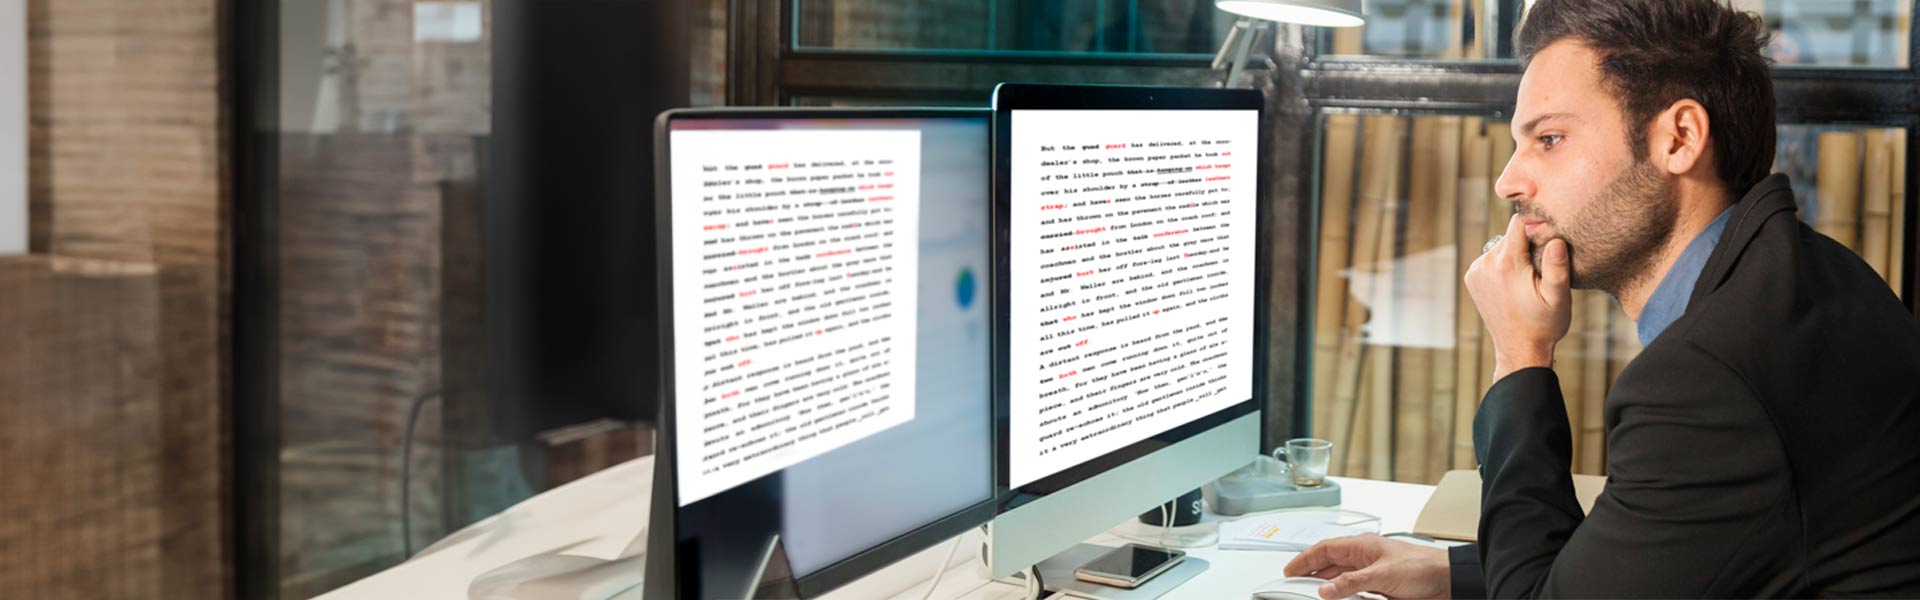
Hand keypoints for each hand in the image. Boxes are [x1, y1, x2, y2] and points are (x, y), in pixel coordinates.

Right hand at [1283, 534, 1449, 599]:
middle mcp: (1364, 558)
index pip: (1324, 549)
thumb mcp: (1382, 575)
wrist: (1447, 581)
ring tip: (1313, 593)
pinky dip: (1343, 596)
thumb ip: (1351, 582)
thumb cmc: (1422, 567)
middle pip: (1330, 564)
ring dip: (1328, 586)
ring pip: (1341, 579)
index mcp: (1362, 546)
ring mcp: (1371, 574)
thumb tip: (1326, 589)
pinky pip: (1354, 591)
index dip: (1305, 559)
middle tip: (1295, 583)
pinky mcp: (1380, 588)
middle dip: (1312, 573)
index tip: (1290, 570)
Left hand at [1464, 214, 1571, 381]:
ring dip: (1515, 255)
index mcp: (1506, 264)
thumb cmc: (1543, 325)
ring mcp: (1475, 271)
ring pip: (1500, 246)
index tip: (1549, 236)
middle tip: (1541, 266)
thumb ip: (1557, 267)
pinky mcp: (1471, 278)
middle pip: (1511, 235)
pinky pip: (1491, 259)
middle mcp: (1485, 264)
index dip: (1537, 226)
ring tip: (1528, 278)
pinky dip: (1503, 264)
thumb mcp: (1558, 297)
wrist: (1519, 349)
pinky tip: (1514, 283)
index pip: (1520, 223)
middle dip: (1527, 244)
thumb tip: (1556, 240)